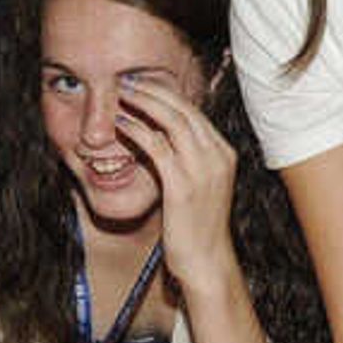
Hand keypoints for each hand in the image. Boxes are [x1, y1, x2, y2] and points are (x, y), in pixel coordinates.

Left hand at [115, 84, 239, 295]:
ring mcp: (202, 169)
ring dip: (143, 101)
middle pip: (184, 108)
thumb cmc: (197, 227)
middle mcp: (217, 155)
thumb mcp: (198, 185)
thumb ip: (187, 159)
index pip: (193, 111)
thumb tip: (161, 138)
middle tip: (127, 80)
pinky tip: (120, 123)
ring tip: (120, 93)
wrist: (207, 262)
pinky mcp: (182, 184)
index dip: (166, 93)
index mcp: (223, 153)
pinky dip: (137, 129)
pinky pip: (157, 145)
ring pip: (172, 119)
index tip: (142, 84)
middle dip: (152, 89)